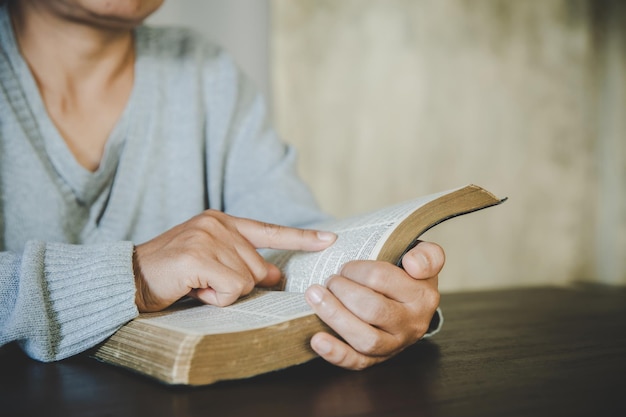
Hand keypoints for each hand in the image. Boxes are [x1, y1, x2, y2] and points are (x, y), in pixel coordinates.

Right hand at [133, 210, 335, 311]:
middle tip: (206, 282)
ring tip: (196, 284)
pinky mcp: (198, 256)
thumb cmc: (172, 273)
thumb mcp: (210, 260)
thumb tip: (274, 275)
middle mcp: (217, 224)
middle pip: (260, 268)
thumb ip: (241, 261)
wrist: (129, 277)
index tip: (330, 239)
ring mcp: (207, 238)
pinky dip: (214, 299)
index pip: (270, 230)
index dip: (302, 237)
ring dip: (222, 293)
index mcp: (222, 221)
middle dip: (237, 285)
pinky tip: (193, 289)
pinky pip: (230, 289)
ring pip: (246, 281)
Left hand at [304, 241, 443, 369]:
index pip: (382, 278)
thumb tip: (413, 264)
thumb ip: (427, 254)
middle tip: (330, 280)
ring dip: (335, 316)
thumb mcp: (423, 257)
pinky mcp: (378, 359)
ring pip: (365, 339)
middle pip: (372, 309)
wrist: (411, 304)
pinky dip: (335, 352)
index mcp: (423, 295)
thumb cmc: (408, 275)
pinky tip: (317, 339)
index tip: (346, 266)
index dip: (356, 270)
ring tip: (315, 296)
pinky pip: (357, 362)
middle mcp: (412, 323)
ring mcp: (395, 345)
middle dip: (342, 291)